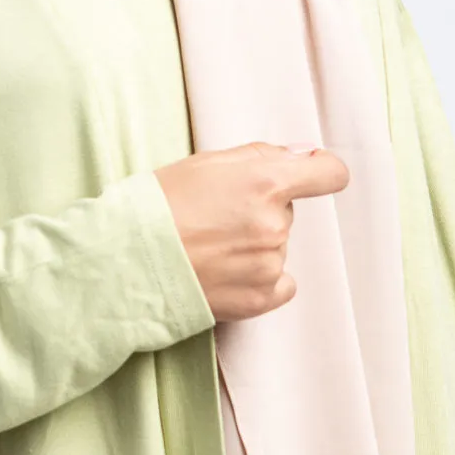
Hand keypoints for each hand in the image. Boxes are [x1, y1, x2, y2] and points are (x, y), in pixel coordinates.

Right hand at [154, 141, 349, 321]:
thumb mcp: (204, 163)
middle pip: (287, 212)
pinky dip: (259, 279)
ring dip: (252, 246)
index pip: (328, 174)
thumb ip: (261, 156)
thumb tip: (302, 155)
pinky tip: (226, 273)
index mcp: (265, 183)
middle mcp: (274, 225)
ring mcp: (269, 265)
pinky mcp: (260, 299)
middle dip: (260, 211)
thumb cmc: (156, 206)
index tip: (310, 174)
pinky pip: (280, 283)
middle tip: (215, 218)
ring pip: (276, 247)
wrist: (126, 262)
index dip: (320, 171)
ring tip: (208, 248)